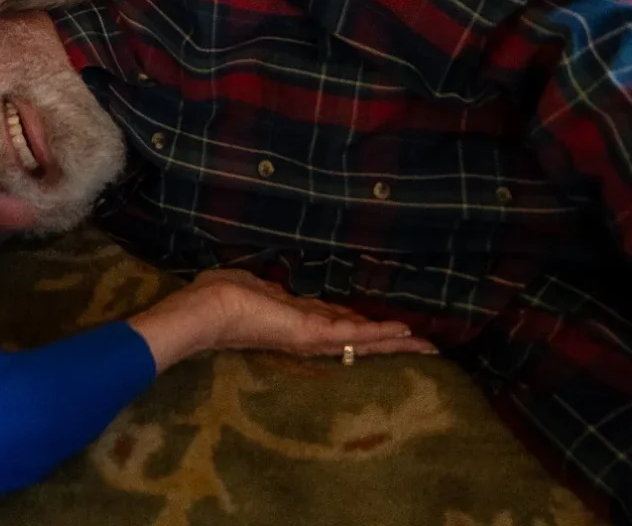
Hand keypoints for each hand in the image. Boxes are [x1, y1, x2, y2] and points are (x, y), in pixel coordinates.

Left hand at [130, 268, 437, 372]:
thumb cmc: (220, 295)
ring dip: (394, 339)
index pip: (337, 325)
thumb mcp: (254, 288)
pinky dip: (381, 332)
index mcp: (295, 321)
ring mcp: (312, 336)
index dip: (362, 326)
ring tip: (424, 343)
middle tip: (424, 345)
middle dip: (389, 341)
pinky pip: (353, 333)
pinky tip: (403, 332)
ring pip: (361, 338)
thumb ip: (271, 292)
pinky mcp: (312, 334)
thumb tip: (275, 286)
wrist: (206, 312)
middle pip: (357, 338)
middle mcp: (308, 334)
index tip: (387, 327)